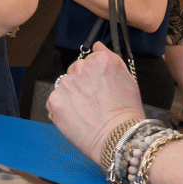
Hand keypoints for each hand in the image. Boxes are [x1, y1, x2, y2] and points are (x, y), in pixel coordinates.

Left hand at [47, 46, 145, 165]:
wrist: (118, 138)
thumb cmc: (127, 111)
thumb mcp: (128, 79)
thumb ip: (110, 57)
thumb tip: (97, 44)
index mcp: (100, 59)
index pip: (91, 60)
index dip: (96, 76)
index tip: (101, 88)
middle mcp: (81, 67)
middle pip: (76, 71)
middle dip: (82, 83)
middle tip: (94, 102)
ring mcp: (66, 84)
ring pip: (65, 85)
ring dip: (71, 95)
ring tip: (86, 112)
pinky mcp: (54, 100)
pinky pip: (55, 100)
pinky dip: (62, 108)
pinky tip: (77, 118)